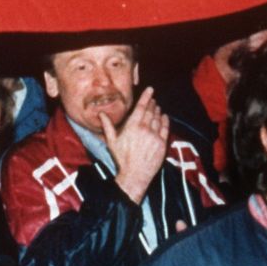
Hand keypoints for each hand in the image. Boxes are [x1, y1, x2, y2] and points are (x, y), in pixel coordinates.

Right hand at [102, 87, 168, 203]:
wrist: (134, 175)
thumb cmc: (122, 159)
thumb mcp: (112, 142)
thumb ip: (107, 126)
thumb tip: (101, 114)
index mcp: (132, 126)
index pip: (141, 107)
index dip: (146, 96)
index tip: (150, 89)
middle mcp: (145, 129)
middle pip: (151, 111)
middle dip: (152, 103)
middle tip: (152, 99)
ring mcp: (155, 136)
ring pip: (158, 118)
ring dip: (158, 111)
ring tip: (157, 107)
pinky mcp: (162, 144)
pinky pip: (165, 128)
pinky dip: (165, 120)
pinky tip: (164, 117)